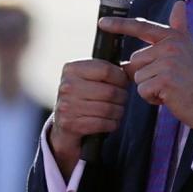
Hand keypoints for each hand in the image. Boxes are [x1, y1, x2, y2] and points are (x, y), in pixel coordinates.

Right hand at [48, 57, 129, 172]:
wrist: (61, 124)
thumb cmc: (81, 97)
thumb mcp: (87, 79)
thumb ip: (106, 71)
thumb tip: (131, 67)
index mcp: (72, 69)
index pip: (106, 70)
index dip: (121, 78)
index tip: (124, 83)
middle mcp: (67, 86)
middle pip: (110, 91)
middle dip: (122, 97)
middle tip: (122, 99)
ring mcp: (67, 106)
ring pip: (108, 109)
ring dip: (119, 112)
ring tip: (117, 110)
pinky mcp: (71, 124)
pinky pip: (103, 124)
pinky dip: (112, 124)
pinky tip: (110, 121)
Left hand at [99, 0, 192, 130]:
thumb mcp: (190, 48)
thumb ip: (180, 28)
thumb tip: (179, 3)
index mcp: (173, 37)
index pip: (142, 27)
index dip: (120, 25)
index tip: (102, 22)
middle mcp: (171, 46)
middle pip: (134, 60)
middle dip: (145, 75)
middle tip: (168, 81)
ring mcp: (168, 62)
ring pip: (137, 76)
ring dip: (148, 87)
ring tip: (169, 89)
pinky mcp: (165, 80)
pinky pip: (142, 89)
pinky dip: (152, 98)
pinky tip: (169, 97)